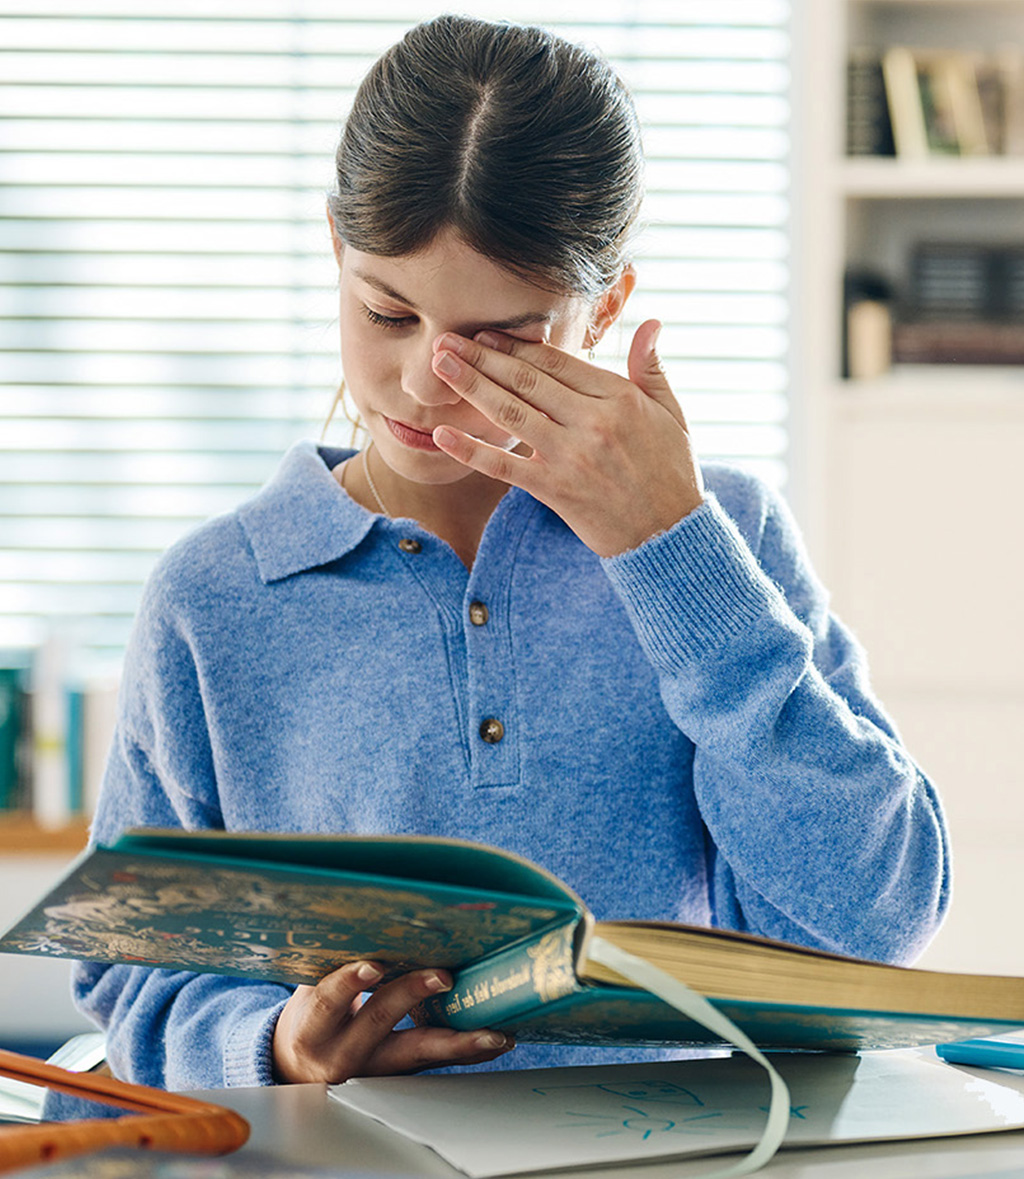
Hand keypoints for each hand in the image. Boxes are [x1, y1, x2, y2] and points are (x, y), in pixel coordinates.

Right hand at [272, 960, 514, 1083]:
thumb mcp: (310, 992)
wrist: (303, 1069)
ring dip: (459, 1041)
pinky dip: (467, 1050)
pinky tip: (497, 1039)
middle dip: (412, 995)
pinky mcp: (400, 1076)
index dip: (350, 982)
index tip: (374, 965)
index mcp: (314, 1028)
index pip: (329, 1002)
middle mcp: (343, 1054)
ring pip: (417, 1054)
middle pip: (378, 1022)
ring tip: (491, 1031)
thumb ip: (333, 964)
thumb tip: (365, 914)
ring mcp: (375, 1069)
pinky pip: (436, 1063)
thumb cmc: (312, 1017)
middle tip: (444, 977)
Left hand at [429, 319, 703, 556]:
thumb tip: (652, 323)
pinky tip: (440, 435)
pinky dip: (470, 450)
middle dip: (481, 357)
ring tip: (438, 366)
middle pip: (525, 380)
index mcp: (618, 397)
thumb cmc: (671, 472)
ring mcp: (569, 456)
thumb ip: (652, 368)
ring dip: (470, 386)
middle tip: (446, 339)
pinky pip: (504, 466)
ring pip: (510, 413)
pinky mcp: (554, 489)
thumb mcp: (671, 414)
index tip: (486, 333)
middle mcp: (591, 422)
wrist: (669, 534)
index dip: (516, 345)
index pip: (556, 362)